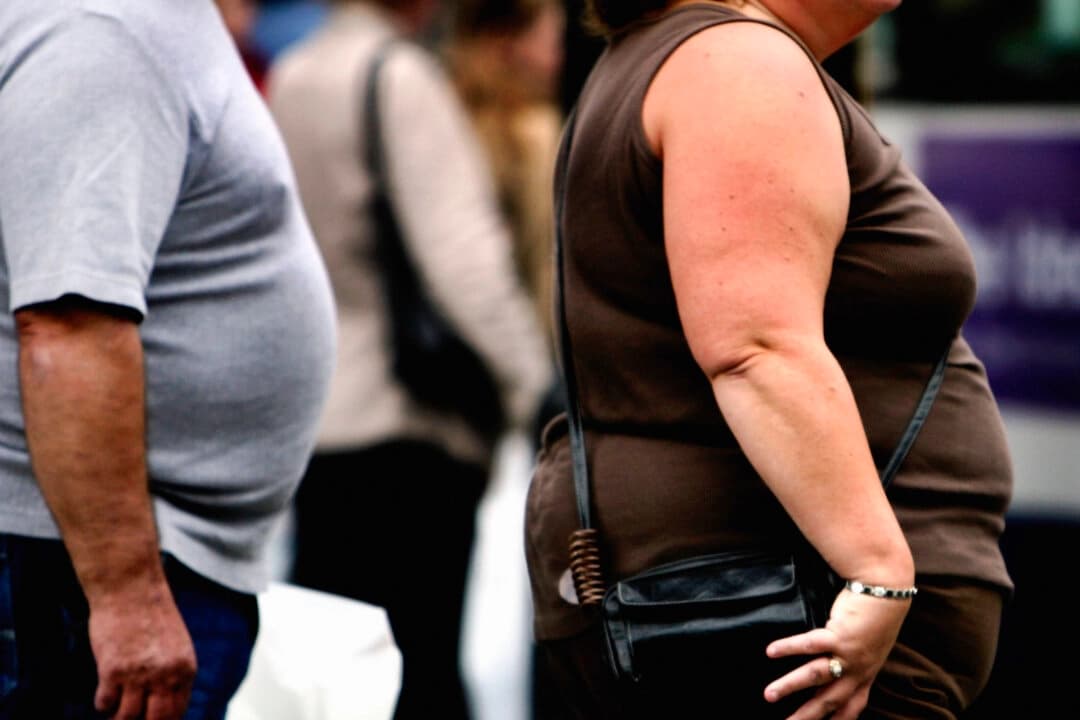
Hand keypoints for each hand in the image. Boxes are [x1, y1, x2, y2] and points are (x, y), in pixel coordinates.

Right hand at [89, 591, 196, 719]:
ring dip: (119, 717)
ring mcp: (139, 674)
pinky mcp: (112, 670)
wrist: (131, 588)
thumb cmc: (152, 615)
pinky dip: (103, 704)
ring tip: (115, 712)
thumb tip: (163, 704)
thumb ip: (174, 673)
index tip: (150, 719)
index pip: (177, 713)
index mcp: (185, 669)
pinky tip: (105, 694)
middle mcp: (166, 675)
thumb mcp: (176, 645)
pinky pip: (105, 703)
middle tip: (132, 719)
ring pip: (127, 717)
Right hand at [762, 589, 910, 718]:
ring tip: (769, 695)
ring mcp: (848, 654)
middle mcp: (857, 671)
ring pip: (815, 676)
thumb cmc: (876, 617)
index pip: (851, 708)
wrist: (887, 592)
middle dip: (806, 716)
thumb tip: (833, 671)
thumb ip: (852, 662)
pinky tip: (770, 651)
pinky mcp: (839, 635)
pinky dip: (789, 648)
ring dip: (790, 686)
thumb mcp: (870, 648)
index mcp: (865, 676)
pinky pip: (810, 645)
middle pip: (828, 700)